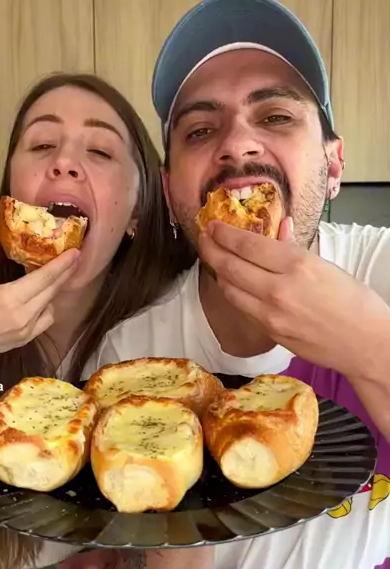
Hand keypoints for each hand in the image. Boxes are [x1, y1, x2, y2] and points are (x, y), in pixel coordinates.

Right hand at [0, 220, 79, 362]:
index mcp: (9, 299)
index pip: (43, 279)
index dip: (61, 265)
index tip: (75, 252)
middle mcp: (22, 316)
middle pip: (51, 291)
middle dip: (65, 273)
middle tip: (74, 257)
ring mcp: (26, 330)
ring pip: (51, 306)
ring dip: (55, 290)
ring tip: (56, 276)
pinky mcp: (26, 339)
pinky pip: (46, 320)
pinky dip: (47, 306)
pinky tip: (41, 297)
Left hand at [198, 217, 389, 379]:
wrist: (365, 344)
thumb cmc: (354, 302)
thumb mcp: (325, 265)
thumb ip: (294, 248)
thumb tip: (277, 228)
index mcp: (296, 265)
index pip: (247, 244)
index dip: (224, 233)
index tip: (212, 224)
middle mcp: (278, 289)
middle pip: (230, 266)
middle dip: (211, 249)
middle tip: (203, 238)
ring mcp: (271, 315)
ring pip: (230, 289)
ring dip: (217, 272)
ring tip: (213, 258)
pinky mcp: (269, 334)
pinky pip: (242, 308)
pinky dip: (232, 293)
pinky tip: (230, 283)